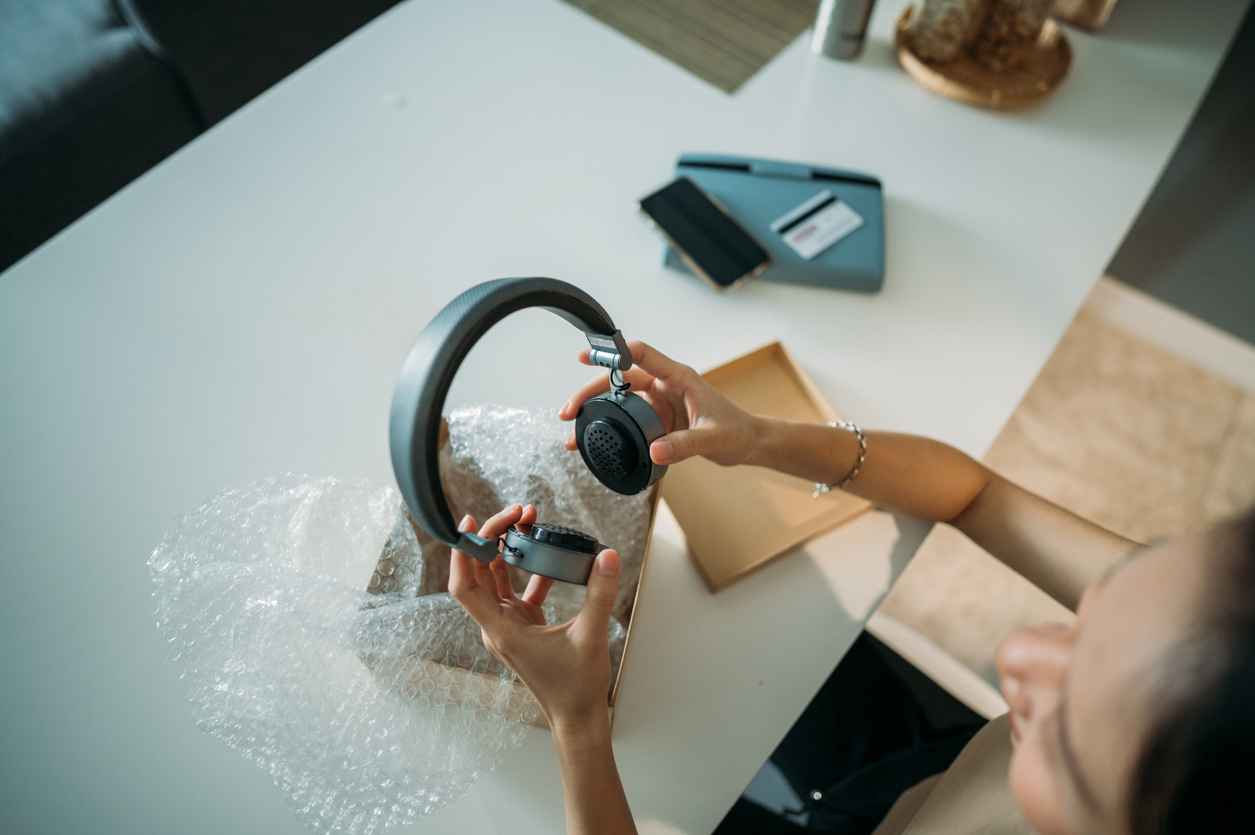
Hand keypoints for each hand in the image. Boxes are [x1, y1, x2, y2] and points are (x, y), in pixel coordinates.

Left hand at [448, 504, 620, 729]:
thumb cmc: (576, 688)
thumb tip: (606, 557)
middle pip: (479, 573)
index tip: (471, 524)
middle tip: (516, 513)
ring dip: (509, 550)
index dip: (463, 553)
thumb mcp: (591, 636)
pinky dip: (530, 570)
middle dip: (493, 538)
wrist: (577, 717)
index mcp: (502, 631)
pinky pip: (518, 590)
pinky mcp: (523, 626)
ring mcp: (509, 625)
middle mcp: (498, 626)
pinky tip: (549, 555)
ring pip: (496, 579)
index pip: (465, 586)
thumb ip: (599, 594)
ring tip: (527, 522)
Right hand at [558, 340, 758, 466]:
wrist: (746, 444)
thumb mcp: (712, 439)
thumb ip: (685, 444)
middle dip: (591, 391)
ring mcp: (659, 401)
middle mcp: (665, 385)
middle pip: (620, 378)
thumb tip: (656, 451)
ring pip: (619, 399)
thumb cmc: (736, 432)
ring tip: (573, 427)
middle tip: (569, 410)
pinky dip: (609, 426)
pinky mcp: (657, 418)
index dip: (614, 352)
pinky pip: (627, 418)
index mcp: (679, 377)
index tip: (589, 356)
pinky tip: (593, 438)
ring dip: (595, 410)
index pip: (642, 355)